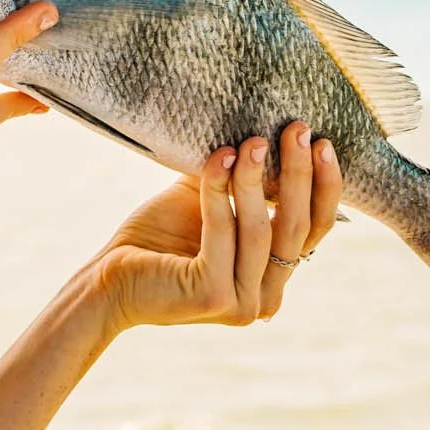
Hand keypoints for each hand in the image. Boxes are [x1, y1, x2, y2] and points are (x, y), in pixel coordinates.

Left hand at [73, 124, 343, 335]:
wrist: (106, 279)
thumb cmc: (157, 239)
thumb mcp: (208, 202)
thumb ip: (240, 178)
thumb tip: (266, 126)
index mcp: (272, 279)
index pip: (312, 230)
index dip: (323, 187)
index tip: (323, 143)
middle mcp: (265, 300)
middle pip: (296, 229)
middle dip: (300, 175)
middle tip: (299, 130)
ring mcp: (242, 303)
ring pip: (261, 230)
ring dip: (256, 179)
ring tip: (253, 140)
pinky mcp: (212, 296)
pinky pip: (223, 232)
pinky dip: (218, 192)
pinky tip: (217, 159)